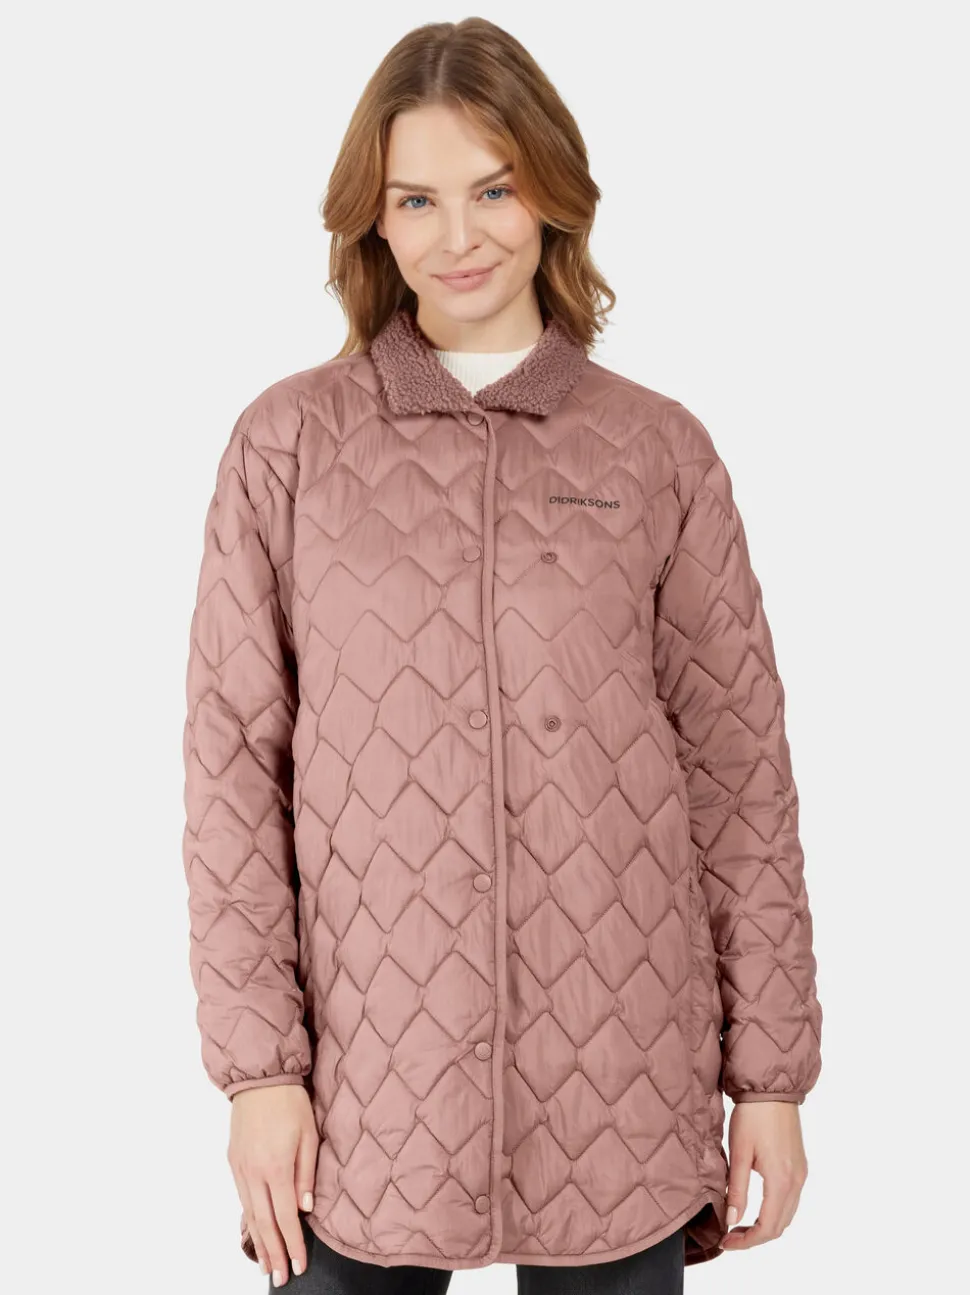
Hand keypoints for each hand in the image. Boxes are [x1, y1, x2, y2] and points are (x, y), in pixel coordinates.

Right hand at [228, 1084, 319, 1285]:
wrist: (260, 1079)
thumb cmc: (291, 1103)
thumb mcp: (309, 1136)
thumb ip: (306, 1175)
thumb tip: (305, 1210)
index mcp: (276, 1168)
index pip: (285, 1217)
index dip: (293, 1244)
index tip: (298, 1265)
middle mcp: (254, 1173)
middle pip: (263, 1223)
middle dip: (273, 1253)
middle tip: (279, 1279)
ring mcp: (240, 1169)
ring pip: (249, 1214)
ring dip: (258, 1242)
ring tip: (265, 1264)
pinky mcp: (233, 1162)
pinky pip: (241, 1198)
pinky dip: (248, 1219)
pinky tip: (254, 1230)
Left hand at [720, 1101, 807, 1250]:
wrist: (772, 1090)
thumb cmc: (752, 1117)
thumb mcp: (739, 1153)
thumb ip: (737, 1190)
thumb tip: (732, 1221)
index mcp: (782, 1180)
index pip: (768, 1227)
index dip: (747, 1241)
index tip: (727, 1242)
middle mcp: (796, 1181)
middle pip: (780, 1226)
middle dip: (755, 1237)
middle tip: (730, 1236)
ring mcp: (801, 1174)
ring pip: (787, 1215)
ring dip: (766, 1226)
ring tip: (739, 1224)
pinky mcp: (799, 1165)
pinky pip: (791, 1200)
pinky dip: (775, 1211)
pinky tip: (756, 1207)